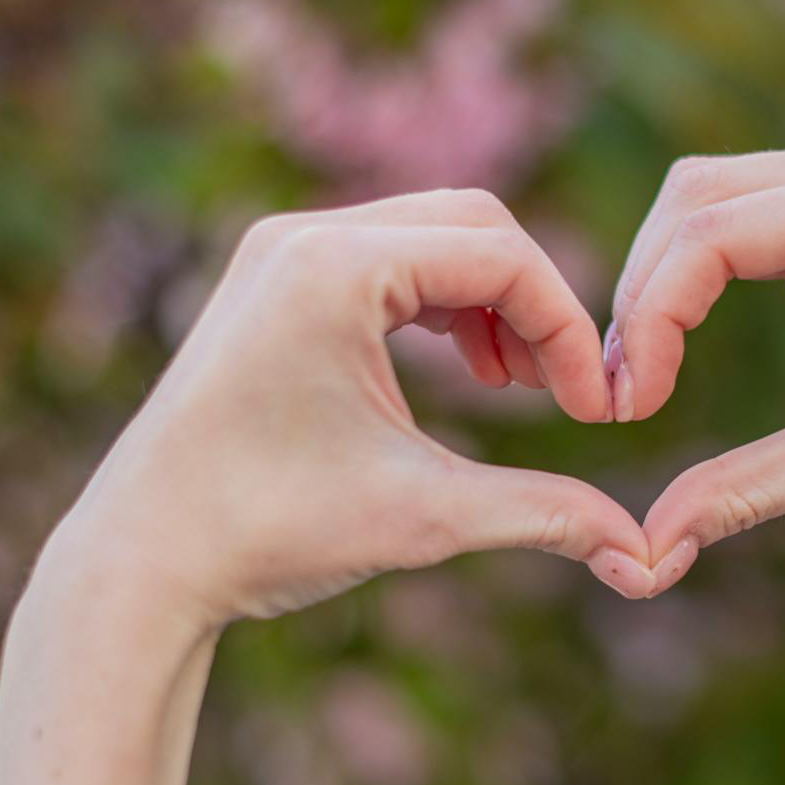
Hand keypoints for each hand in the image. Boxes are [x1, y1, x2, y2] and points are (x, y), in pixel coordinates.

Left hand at [54, 188, 655, 625]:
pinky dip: (444, 306)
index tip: (599, 408)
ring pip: (434, 237)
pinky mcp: (276, 282)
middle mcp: (303, 235)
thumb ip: (543, 514)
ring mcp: (283, 253)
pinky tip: (470, 372)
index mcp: (334, 266)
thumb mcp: (423, 515)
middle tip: (566, 392)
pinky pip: (390, 262)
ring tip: (518, 386)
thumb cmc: (269, 531)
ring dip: (493, 303)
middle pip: (475, 224)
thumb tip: (641, 553)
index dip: (570, 329)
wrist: (144, 559)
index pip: (501, 255)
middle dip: (537, 306)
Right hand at [604, 136, 784, 592]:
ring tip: (641, 371)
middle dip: (642, 294)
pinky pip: (744, 216)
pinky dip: (697, 274)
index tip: (628, 408)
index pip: (711, 234)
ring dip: (661, 280)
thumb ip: (747, 491)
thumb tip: (650, 552)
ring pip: (708, 198)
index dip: (648, 320)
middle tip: (621, 393)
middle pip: (694, 197)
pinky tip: (681, 340)